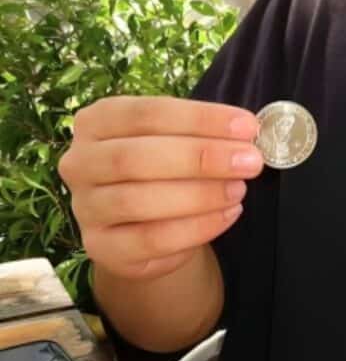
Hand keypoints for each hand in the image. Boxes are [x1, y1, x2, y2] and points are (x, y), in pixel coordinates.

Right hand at [59, 96, 262, 281]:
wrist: (149, 224)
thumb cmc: (167, 166)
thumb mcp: (180, 139)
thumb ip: (205, 133)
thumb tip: (247, 133)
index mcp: (98, 120)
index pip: (147, 113)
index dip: (201, 118)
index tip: (247, 127)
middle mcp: (81, 162)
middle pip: (137, 157)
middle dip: (202, 158)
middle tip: (250, 161)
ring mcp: (85, 207)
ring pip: (139, 200)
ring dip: (200, 195)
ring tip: (239, 189)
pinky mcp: (100, 247)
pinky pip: (150, 239)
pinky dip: (196, 227)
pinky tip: (228, 214)